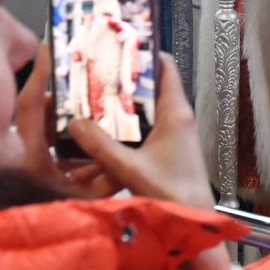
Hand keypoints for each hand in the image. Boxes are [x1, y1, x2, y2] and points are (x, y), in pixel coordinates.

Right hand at [64, 57, 230, 269]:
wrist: (194, 223)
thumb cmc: (174, 195)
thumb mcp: (130, 168)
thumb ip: (101, 146)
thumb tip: (75, 124)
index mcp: (175, 113)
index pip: (165, 67)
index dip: (143, 53)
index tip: (118, 46)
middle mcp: (177, 119)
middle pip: (148, 88)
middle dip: (121, 83)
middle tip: (94, 75)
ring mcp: (173, 135)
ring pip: (143, 112)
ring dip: (120, 110)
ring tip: (91, 103)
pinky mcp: (166, 150)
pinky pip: (142, 132)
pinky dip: (123, 131)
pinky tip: (102, 138)